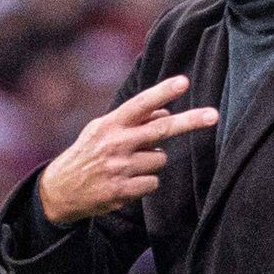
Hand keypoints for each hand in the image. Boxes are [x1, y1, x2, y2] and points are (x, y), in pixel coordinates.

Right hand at [36, 75, 217, 223]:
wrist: (60, 190)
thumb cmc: (87, 154)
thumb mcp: (101, 130)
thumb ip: (132, 122)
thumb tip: (165, 113)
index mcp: (110, 124)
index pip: (141, 104)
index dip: (163, 92)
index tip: (183, 82)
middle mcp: (116, 143)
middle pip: (162, 129)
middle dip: (191, 121)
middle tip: (213, 115)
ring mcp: (120, 168)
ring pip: (159, 159)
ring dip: (152, 161)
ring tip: (128, 166)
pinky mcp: (123, 190)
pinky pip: (153, 183)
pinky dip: (145, 183)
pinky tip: (126, 182)